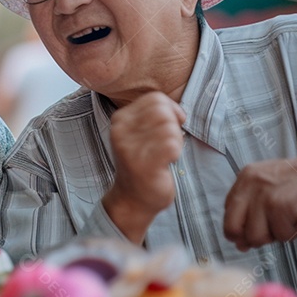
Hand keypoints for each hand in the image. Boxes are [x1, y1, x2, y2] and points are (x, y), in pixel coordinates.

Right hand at [102, 92, 185, 242]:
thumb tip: (174, 109)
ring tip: (167, 153)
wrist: (133, 198)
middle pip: (162, 110)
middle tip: (169, 142)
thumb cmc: (142, 163)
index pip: (155, 98)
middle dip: (174, 125)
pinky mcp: (144, 164)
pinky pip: (172, 145)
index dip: (171, 109)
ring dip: (176, 140)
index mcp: (120, 119)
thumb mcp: (138, 133)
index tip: (172, 125)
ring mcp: (131, 148)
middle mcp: (121, 131)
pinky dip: (176, 152)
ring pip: (169, 127)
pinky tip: (168, 162)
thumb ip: (151, 116)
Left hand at [224, 155, 296, 250]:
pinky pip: (281, 235)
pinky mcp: (281, 206)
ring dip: (274, 236)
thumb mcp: (267, 185)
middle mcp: (250, 185)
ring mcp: (265, 196)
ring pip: (256, 236)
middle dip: (248, 239)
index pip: (227, 212)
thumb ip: (251, 208)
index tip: (246, 236)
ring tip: (286, 223)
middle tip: (266, 236)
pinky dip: (292, 233)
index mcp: (245, 178)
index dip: (237, 229)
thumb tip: (240, 242)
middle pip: (232, 227)